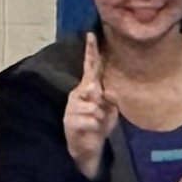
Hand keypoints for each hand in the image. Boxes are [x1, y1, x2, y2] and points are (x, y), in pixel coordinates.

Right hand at [63, 34, 113, 176]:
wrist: (86, 147)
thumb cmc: (99, 125)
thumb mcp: (110, 111)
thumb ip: (110, 99)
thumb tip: (102, 91)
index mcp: (88, 88)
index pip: (90, 67)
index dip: (91, 51)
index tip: (92, 34)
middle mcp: (78, 94)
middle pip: (92, 86)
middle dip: (98, 97)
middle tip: (98, 109)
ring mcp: (73, 107)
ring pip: (94, 106)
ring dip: (100, 117)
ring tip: (96, 123)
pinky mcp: (70, 120)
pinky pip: (90, 119)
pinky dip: (95, 126)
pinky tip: (92, 129)